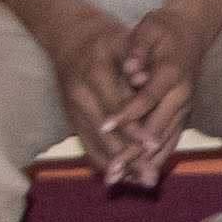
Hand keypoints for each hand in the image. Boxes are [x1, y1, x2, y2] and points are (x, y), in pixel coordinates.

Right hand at [43, 6, 174, 191]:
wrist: (69, 38)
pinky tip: (121, 177)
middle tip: (150, 176)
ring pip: (95, 145)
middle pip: (105, 135)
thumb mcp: (122, 40)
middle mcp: (80, 98)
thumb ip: (135, 60)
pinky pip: (86, 146)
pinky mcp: (72, 120)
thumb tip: (144, 80)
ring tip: (139, 182)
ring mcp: (73, 111)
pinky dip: (103, 162)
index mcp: (93, 76)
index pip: (116, 109)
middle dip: (129, 157)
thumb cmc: (105, 39)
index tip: (153, 145)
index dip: (134, 128)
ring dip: (117, 166)